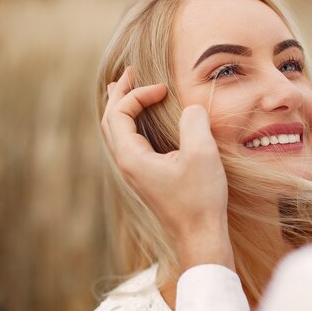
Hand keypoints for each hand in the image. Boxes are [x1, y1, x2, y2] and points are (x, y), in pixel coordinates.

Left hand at [101, 67, 233, 272]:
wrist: (200, 237)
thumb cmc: (200, 199)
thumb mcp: (202, 154)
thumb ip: (193, 121)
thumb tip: (189, 108)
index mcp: (132, 157)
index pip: (119, 113)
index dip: (137, 94)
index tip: (163, 89)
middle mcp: (127, 165)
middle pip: (110, 122)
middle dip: (119, 94)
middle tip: (130, 73)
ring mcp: (135, 174)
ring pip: (117, 134)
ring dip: (123, 109)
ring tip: (128, 91)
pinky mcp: (146, 179)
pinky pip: (129, 144)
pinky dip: (132, 125)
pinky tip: (145, 123)